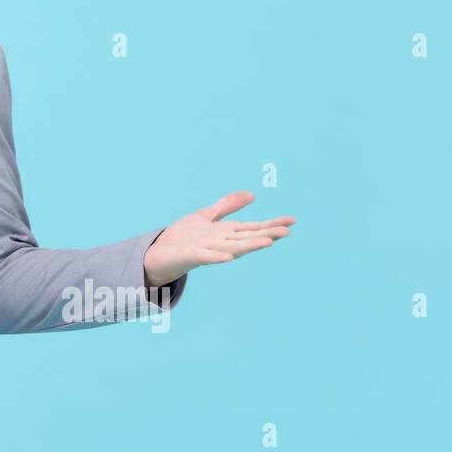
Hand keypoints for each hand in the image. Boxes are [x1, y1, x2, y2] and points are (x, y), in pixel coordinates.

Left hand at [144, 191, 294, 286]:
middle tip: (288, 231)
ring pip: (233, 248)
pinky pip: (207, 257)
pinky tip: (228, 256)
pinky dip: (218, 256)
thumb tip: (252, 195)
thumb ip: (227, 206)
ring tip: (269, 242)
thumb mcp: (206, 216)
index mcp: (226, 233)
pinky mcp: (192, 255)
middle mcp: (222, 243)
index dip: (272, 224)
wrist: (159, 253)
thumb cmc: (183, 237)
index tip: (293, 220)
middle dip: (267, 234)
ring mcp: (208, 250)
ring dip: (250, 246)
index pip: (253, 228)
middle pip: (248, 238)